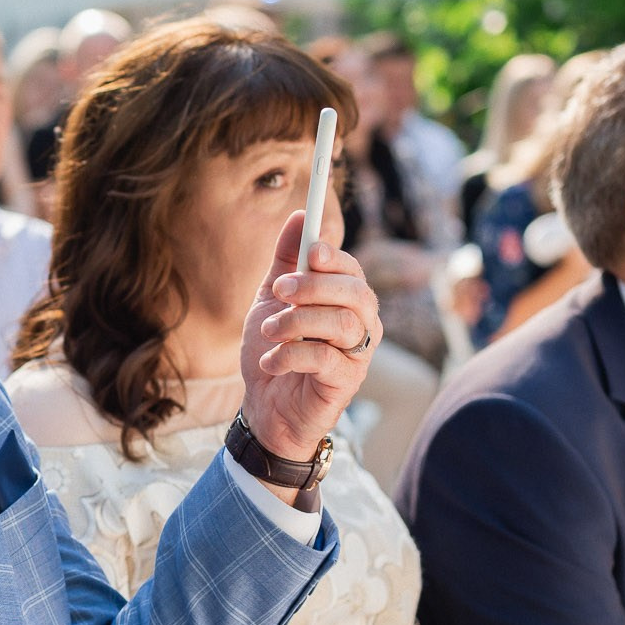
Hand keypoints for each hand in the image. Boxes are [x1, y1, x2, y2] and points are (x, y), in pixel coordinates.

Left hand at [240, 211, 381, 462]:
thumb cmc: (273, 350)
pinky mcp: (347, 382)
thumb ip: (286, 261)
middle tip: (279, 293)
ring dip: (298, 322)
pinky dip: (291, 355)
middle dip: (314, 287)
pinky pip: (326, 358)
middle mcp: (360, 324)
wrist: (264, 408)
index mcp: (344, 300)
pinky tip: (271, 362)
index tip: (311, 253)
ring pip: (344, 323)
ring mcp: (358, 354)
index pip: (352, 270)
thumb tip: (300, 215)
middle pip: (356, 293)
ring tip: (270, 333)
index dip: (334, 258)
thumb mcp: (271, 300)